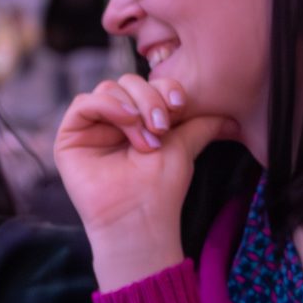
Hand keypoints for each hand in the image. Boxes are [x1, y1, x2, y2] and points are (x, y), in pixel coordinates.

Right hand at [53, 70, 239, 289]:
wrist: (138, 220)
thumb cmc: (160, 190)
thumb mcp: (184, 147)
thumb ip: (201, 125)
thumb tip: (232, 118)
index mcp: (139, 121)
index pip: (149, 85)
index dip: (164, 87)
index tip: (180, 105)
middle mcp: (114, 122)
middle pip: (129, 82)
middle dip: (150, 98)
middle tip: (162, 126)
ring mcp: (91, 128)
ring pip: (109, 88)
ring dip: (133, 108)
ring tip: (146, 138)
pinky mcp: (70, 137)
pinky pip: (84, 101)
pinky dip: (108, 105)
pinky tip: (126, 121)